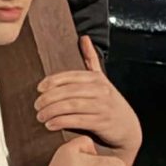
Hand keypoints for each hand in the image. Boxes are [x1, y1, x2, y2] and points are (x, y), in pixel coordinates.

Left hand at [35, 36, 141, 160]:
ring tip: (41, 116)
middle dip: (49, 98)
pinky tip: (51, 124)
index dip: (52, 81)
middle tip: (37, 105)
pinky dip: (61, 122)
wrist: (128, 127)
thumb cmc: (110, 103)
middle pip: (68, 91)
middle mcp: (100, 90)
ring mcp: (102, 107)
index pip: (70, 76)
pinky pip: (77, 120)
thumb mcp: (102, 79)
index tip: (39, 88)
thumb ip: (91, 59)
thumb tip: (84, 38)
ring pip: (71, 106)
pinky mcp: (102, 123)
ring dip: (52, 111)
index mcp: (97, 78)